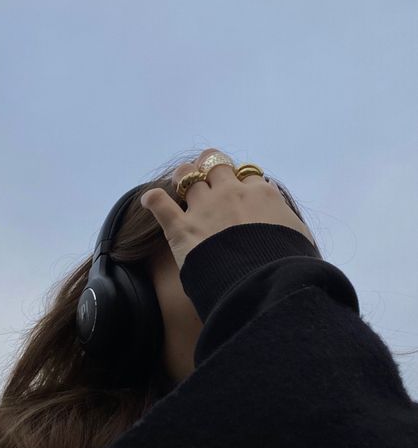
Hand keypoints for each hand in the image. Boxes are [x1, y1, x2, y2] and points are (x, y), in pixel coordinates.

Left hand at [140, 148, 316, 270]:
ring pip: (187, 176)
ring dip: (184, 176)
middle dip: (210, 164)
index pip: (248, 176)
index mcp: (260, 194)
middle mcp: (230, 193)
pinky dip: (153, 200)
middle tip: (207, 171)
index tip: (242, 191)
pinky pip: (160, 205)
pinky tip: (148, 199)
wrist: (261, 283)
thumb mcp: (299, 235)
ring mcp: (203, 208)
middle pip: (215, 165)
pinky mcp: (181, 228)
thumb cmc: (287, 263)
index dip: (244, 182)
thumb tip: (272, 200)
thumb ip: (285, 215)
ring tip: (181, 179)